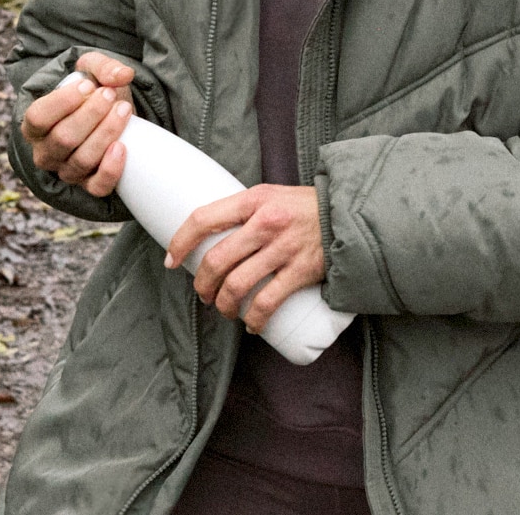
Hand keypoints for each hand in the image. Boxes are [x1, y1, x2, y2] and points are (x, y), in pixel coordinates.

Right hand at [20, 51, 136, 196]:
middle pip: (63, 139)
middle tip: (110, 94)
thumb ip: (103, 67)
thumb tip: (123, 76)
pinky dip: (110, 169)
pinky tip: (122, 146)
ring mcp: (66, 171)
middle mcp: (45, 152)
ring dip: (106, 133)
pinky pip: (97, 186)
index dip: (63, 102)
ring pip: (82, 160)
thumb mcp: (92, 71)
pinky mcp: (90, 185)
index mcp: (34, 125)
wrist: (110, 114)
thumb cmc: (93, 92)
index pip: (38, 118)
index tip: (88, 86)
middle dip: (91, 114)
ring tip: (123, 109)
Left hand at [166, 185, 324, 333]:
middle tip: (204, 293)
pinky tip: (252, 324)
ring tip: (225, 309)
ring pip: (237, 285)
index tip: (171, 260)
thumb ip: (243, 211)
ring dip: (224, 304)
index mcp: (253, 200)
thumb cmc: (304, 207)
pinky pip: (267, 302)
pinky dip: (255, 319)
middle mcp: (266, 222)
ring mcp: (283, 248)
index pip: (203, 219)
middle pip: (217, 260)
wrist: (348, 214)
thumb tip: (210, 236)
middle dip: (203, 284)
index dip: (180, 242)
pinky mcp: (301, 270)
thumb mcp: (270, 195)